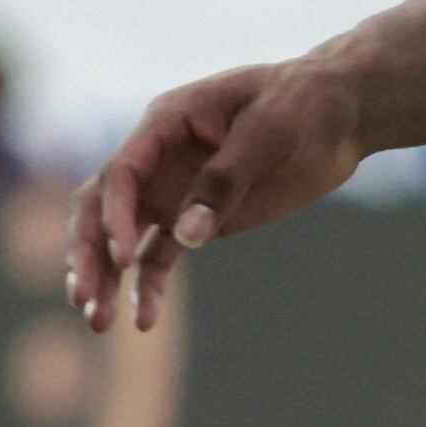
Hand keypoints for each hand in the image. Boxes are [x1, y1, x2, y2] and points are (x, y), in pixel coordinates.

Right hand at [65, 58, 366, 333]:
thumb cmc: (303, 104)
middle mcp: (159, 159)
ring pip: (123, 238)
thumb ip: (227, 179)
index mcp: (167, 123)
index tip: (124, 256)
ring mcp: (174, 191)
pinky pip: (160, 257)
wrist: (341, 114)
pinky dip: (148, 286)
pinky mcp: (197, 221)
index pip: (122, 173)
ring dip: (107, 278)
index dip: (114, 215)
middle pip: (103, 208)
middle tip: (84, 298)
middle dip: (89, 253)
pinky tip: (144, 321)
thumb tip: (187, 236)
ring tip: (99, 322)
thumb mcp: (270, 130)